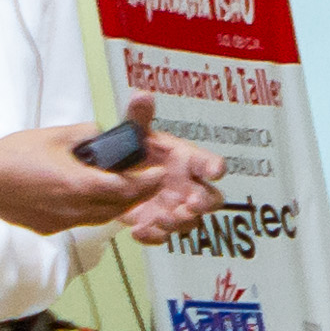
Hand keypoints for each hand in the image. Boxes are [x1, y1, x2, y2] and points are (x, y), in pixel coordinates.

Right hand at [0, 98, 219, 241]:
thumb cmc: (13, 155)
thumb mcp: (56, 135)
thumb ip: (86, 133)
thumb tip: (101, 134)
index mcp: (80, 185)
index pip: (127, 189)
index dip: (147, 183)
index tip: (159, 174)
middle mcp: (75, 209)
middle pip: (118, 207)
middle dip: (137, 195)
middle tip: (147, 181)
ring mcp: (62, 222)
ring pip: (101, 218)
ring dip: (115, 205)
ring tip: (121, 189)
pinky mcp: (49, 228)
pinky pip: (79, 221)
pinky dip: (90, 211)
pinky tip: (86, 197)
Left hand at [117, 115, 228, 242]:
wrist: (115, 175)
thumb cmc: (136, 152)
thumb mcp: (134, 134)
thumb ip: (139, 117)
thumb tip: (141, 94)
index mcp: (187, 161)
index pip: (209, 163)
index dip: (214, 167)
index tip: (215, 170)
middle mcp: (188, 186)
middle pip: (211, 199)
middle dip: (203, 203)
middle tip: (191, 203)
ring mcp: (176, 207)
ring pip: (190, 221)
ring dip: (178, 222)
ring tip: (161, 218)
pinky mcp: (159, 224)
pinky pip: (163, 236)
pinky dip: (153, 235)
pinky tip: (139, 230)